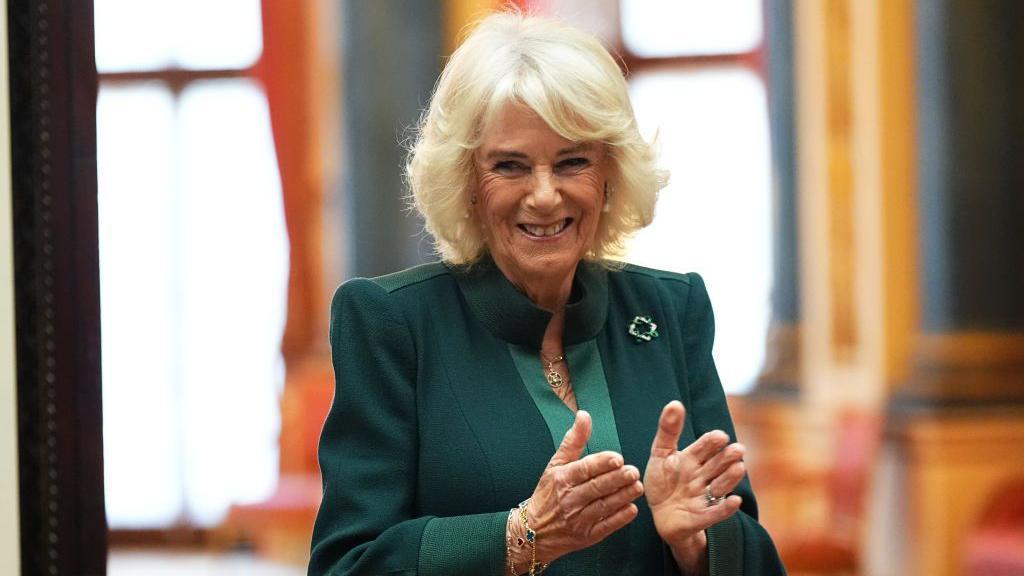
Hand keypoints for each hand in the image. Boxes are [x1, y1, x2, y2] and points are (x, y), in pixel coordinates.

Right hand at [521, 410, 643, 563]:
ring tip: (637, 487)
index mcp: (562, 479)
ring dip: (622, 497)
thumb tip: (584, 416)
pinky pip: (606, 526)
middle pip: (596, 488)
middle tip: (633, 471)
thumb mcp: (556, 464)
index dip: (601, 463)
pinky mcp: (587, 535)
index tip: (617, 458)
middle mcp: (569, 499)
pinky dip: (619, 519)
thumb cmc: (549, 493)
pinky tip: (631, 509)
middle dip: (616, 480)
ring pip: (603, 506)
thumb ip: (573, 440)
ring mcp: (578, 519)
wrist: (534, 531)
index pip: (584, 469)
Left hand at [644, 401, 744, 552]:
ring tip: (739, 468)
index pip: (705, 447)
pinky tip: (735, 501)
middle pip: (717, 465)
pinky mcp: (701, 517)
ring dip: (730, 478)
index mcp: (693, 459)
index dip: (712, 442)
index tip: (719, 436)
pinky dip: (725, 508)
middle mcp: (702, 476)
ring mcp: (703, 497)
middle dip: (727, 458)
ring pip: (720, 486)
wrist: (660, 514)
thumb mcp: (661, 454)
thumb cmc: (663, 481)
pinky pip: (715, 513)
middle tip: (738, 449)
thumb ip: (668, 430)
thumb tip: (675, 403)